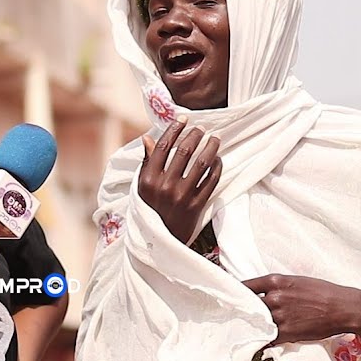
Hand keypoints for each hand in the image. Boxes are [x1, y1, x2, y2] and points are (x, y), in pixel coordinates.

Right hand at [139, 118, 221, 242]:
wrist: (158, 241)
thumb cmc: (149, 209)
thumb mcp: (141, 187)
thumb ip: (147, 163)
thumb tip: (147, 138)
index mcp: (149, 179)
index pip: (164, 146)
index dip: (175, 129)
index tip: (183, 119)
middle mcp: (165, 186)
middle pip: (184, 151)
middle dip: (195, 135)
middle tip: (201, 128)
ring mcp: (182, 196)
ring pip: (201, 163)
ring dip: (210, 147)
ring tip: (214, 139)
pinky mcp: (196, 206)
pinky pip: (211, 181)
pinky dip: (216, 167)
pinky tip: (218, 159)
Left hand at [241, 274, 360, 344]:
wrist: (342, 307)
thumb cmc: (322, 292)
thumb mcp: (297, 281)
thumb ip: (277, 287)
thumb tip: (262, 294)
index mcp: (275, 281)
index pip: (245, 286)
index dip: (235, 293)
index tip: (229, 298)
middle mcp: (274, 298)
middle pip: (247, 306)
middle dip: (242, 311)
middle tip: (234, 317)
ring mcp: (279, 316)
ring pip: (256, 323)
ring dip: (251, 328)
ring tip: (245, 331)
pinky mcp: (286, 332)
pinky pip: (267, 339)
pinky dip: (262, 342)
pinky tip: (257, 344)